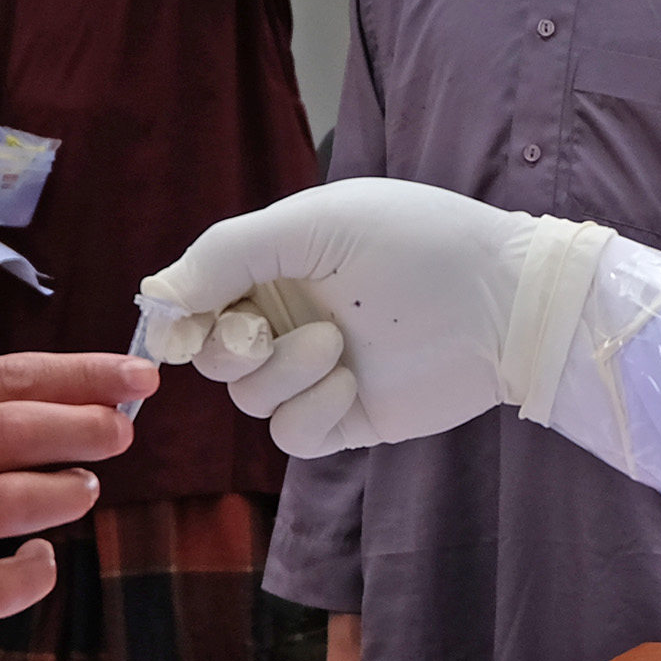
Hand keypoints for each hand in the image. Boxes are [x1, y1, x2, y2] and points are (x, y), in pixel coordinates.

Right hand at [0, 349, 151, 660]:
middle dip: (85, 427)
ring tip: (83, 489)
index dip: (82, 376)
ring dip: (65, 493)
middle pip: (10, 430)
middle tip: (122, 432)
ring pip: (6, 502)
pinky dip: (37, 569)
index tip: (139, 376)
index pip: (3, 377)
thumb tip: (79, 399)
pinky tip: (40, 558)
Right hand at [139, 179, 608, 455]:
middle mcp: (289, 318)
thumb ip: (228, 252)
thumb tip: (157, 294)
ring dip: (282, 373)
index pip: (197, 299)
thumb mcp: (315, 225)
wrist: (504, 300)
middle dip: (227, 348)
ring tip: (336, 343)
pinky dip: (310, 413)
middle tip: (261, 333)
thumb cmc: (417, 243)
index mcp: (275, 263)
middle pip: (213, 356)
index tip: (181, 328)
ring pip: (250, 397)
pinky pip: (292, 436)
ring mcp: (318, 371)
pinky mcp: (347, 418)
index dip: (179, 319)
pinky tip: (349, 384)